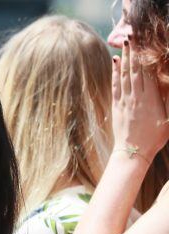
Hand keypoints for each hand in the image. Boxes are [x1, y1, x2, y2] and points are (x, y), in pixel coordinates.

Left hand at [112, 39, 168, 162]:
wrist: (134, 151)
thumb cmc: (156, 137)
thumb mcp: (168, 118)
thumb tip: (168, 81)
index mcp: (151, 99)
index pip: (148, 73)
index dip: (146, 57)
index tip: (145, 43)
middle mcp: (136, 97)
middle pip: (134, 70)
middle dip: (133, 53)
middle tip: (132, 36)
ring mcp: (125, 101)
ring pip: (124, 76)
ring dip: (123, 59)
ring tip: (124, 44)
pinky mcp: (117, 106)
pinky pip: (115, 86)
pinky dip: (115, 73)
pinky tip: (114, 62)